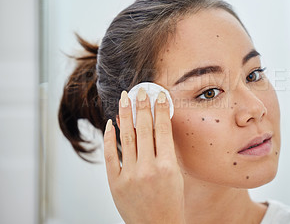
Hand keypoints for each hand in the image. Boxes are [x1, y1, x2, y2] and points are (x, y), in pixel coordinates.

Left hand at [103, 89, 184, 223]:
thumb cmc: (170, 202)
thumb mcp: (176, 175)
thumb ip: (166, 151)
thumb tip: (156, 126)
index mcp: (168, 166)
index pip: (163, 130)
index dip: (161, 110)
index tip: (159, 96)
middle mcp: (149, 169)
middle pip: (144, 129)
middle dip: (142, 107)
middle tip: (140, 91)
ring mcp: (130, 176)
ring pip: (127, 137)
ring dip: (125, 115)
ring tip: (125, 99)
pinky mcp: (116, 183)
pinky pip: (110, 155)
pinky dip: (110, 138)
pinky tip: (111, 123)